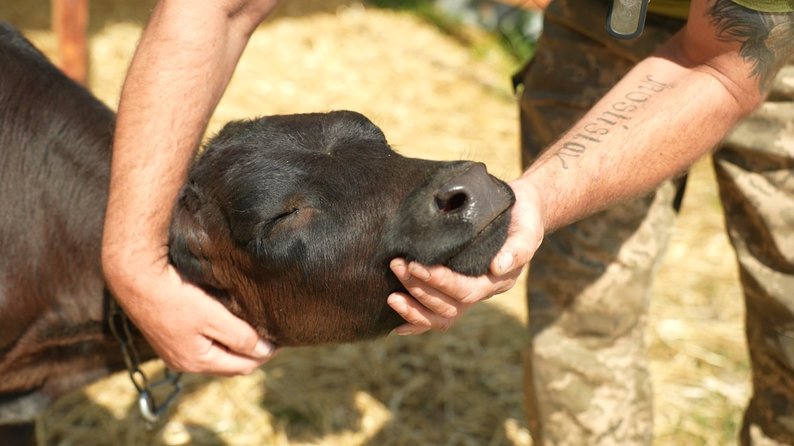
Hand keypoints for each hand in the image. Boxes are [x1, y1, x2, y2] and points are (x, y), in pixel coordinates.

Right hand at [103, 250, 274, 375]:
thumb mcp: (212, 318)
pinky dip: (218, 336)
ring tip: (254, 328)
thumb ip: (240, 337)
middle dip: (251, 352)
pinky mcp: (168, 333)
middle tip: (272, 334)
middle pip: (228, 363)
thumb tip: (264, 352)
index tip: (282, 340)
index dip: (264, 355)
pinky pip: (202, 341)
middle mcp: (183, 361)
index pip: (241, 367)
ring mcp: (173, 349)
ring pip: (215, 352)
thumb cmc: (174, 297)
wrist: (134, 277)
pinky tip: (227, 320)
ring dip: (234, 344)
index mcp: (196, 362)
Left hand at [387, 179, 543, 333]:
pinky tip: (396, 326)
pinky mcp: (454, 289)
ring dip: (414, 308)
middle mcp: (480, 292)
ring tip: (391, 296)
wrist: (520, 213)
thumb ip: (518, 248)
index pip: (466, 291)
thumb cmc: (523, 219)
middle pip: (449, 307)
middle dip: (419, 290)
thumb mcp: (528, 229)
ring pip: (440, 316)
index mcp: (496, 281)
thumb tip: (497, 267)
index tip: (415, 265)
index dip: (439, 282)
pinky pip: (435, 315)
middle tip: (397, 266)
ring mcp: (466, 294)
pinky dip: (416, 323)